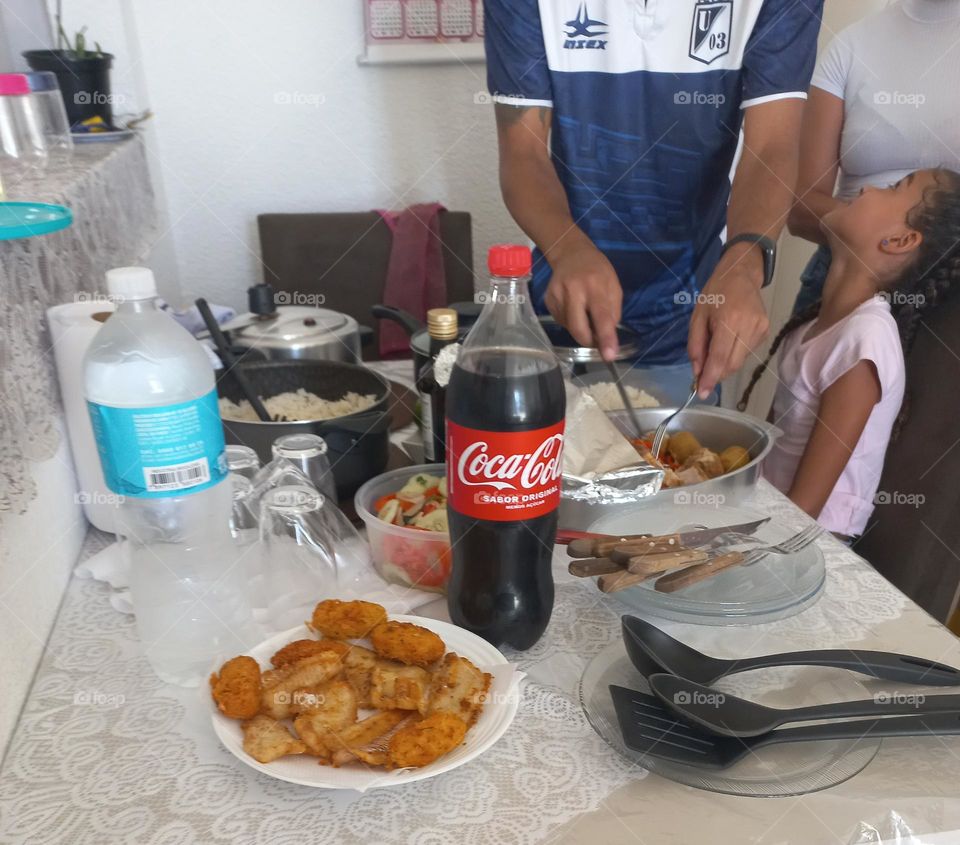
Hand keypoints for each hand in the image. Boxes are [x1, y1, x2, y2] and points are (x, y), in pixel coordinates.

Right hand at [544, 240, 622, 360]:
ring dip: (581, 329)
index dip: (605, 338)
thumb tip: (607, 337)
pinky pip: (561, 321)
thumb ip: (613, 312)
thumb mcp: (614, 286)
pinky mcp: (547, 300)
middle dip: (589, 341)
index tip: (609, 355)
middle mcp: (573, 290)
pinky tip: (574, 308)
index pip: (601, 316)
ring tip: (585, 313)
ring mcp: (557, 295)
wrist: (570, 253)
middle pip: (578, 328)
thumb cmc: (597, 270)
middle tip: (597, 340)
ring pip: (569, 327)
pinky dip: (571, 321)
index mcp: (595, 286)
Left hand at [688, 244, 769, 398]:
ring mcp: (761, 329)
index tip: (701, 393)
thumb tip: (697, 372)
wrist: (742, 273)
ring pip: (740, 361)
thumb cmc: (715, 292)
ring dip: (724, 364)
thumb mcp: (697, 316)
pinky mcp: (766, 331)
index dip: (710, 378)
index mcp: (729, 320)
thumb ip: (696, 346)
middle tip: (702, 376)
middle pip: (732, 364)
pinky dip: (734, 354)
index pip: (720, 358)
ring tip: (715, 348)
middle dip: (716, 374)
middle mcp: (749, 326)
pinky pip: (746, 352)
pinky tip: (728, 340)